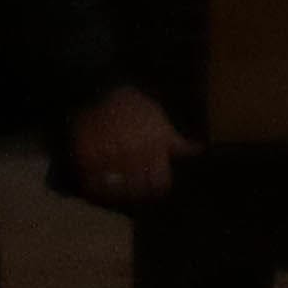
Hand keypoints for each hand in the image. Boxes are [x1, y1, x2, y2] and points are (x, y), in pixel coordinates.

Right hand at [65, 85, 185, 207]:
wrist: (103, 94)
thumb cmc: (137, 109)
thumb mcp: (162, 122)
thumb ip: (177, 142)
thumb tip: (199, 150)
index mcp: (155, 146)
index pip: (159, 182)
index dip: (157, 190)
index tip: (153, 191)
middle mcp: (133, 153)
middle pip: (137, 189)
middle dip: (137, 192)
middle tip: (133, 193)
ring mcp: (110, 155)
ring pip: (114, 189)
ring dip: (116, 193)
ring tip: (116, 192)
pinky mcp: (88, 156)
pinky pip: (92, 182)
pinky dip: (96, 188)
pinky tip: (99, 187)